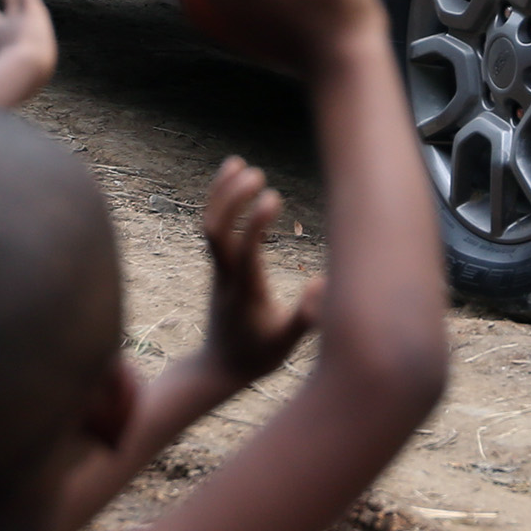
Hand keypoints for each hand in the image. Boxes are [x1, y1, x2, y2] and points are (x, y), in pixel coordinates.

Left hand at [201, 157, 320, 384]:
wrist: (219, 368)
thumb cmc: (257, 356)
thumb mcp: (285, 344)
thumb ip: (305, 318)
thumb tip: (322, 284)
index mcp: (245, 292)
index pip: (244, 251)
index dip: (255, 222)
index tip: (273, 197)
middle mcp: (225, 276)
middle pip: (215, 231)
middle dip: (231, 199)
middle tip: (257, 172)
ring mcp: (217, 270)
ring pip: (209, 226)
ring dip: (221, 193)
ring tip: (239, 162)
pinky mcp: (217, 267)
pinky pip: (212, 229)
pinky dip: (219, 202)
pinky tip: (232, 181)